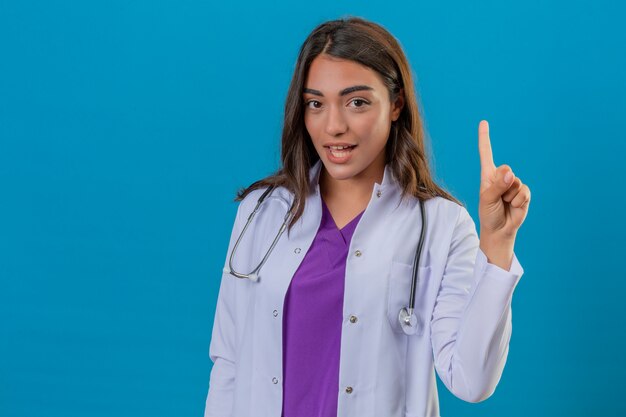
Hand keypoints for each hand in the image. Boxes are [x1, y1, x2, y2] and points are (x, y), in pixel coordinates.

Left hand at [478, 120, 530, 240]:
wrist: (500, 230)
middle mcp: (501, 177)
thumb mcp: (487, 199)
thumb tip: (510, 174)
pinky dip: (519, 201)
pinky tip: (514, 206)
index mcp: (488, 175)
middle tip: (498, 198)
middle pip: (506, 169)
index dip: (485, 138)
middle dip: (502, 184)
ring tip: (504, 204)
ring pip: (515, 182)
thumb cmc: (489, 214)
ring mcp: (513, 184)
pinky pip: (524, 191)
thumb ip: (497, 185)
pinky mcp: (524, 193)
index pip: (486, 153)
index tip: (483, 122)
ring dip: (509, 196)